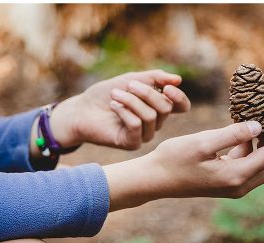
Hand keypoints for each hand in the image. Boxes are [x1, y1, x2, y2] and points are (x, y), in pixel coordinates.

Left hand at [49, 70, 190, 149]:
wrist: (82, 109)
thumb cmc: (106, 94)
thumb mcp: (131, 79)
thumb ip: (154, 78)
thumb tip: (178, 79)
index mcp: (157, 106)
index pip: (181, 106)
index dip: (179, 97)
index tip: (168, 86)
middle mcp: (154, 122)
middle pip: (165, 108)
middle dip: (147, 93)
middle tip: (129, 85)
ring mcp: (144, 134)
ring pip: (151, 116)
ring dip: (131, 101)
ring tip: (115, 95)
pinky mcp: (131, 143)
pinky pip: (137, 126)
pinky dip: (125, 112)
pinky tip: (113, 106)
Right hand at [104, 110, 263, 210]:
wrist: (153, 178)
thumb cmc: (172, 158)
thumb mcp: (202, 141)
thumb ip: (232, 134)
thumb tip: (259, 125)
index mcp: (236, 176)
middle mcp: (239, 186)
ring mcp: (233, 186)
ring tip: (259, 120)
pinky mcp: (226, 183)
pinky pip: (249, 166)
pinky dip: (252, 149)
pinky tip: (242, 133)